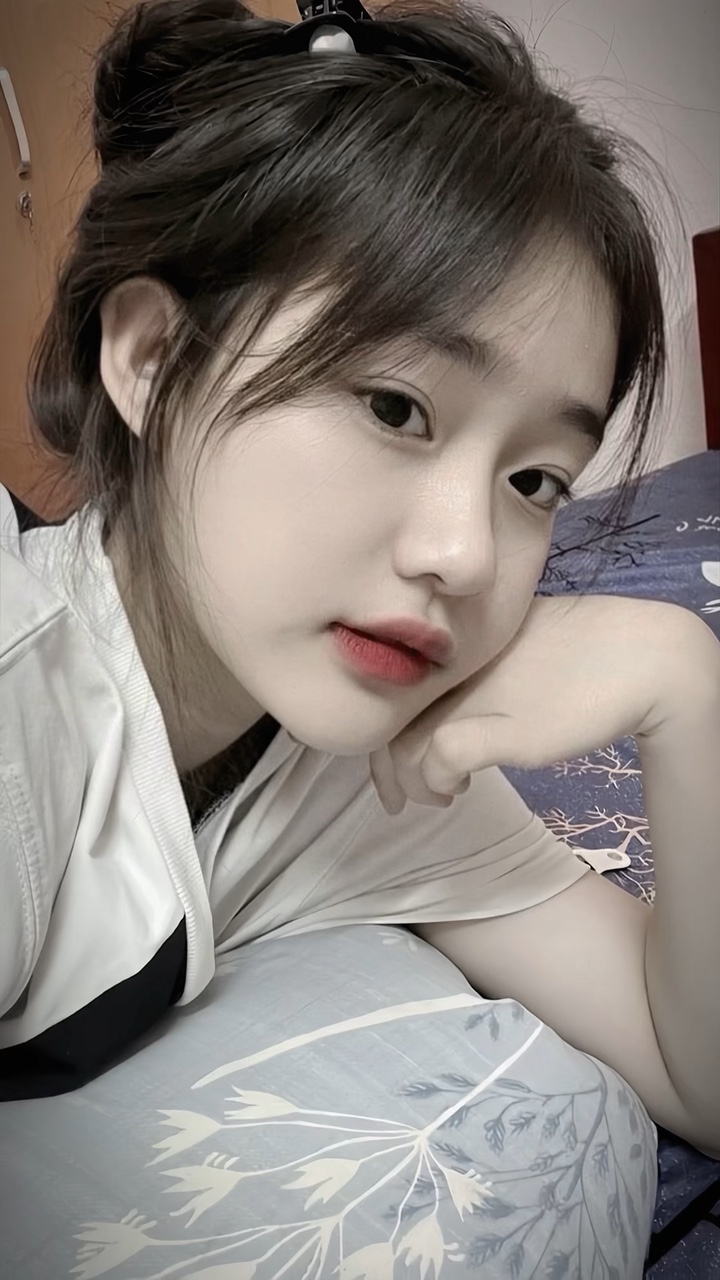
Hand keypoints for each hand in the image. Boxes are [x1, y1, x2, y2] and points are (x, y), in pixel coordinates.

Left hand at [370, 594, 713, 812]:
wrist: (639, 657)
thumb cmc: (580, 655)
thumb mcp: (511, 653)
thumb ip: (471, 674)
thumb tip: (441, 711)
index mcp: (451, 643)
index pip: (389, 691)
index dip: (379, 734)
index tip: (389, 769)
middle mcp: (450, 665)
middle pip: (386, 722)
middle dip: (386, 770)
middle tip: (397, 800)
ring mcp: (470, 694)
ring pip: (404, 746)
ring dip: (414, 783)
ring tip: (442, 795)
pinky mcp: (496, 725)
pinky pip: (441, 758)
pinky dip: (438, 781)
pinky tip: (459, 789)